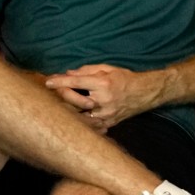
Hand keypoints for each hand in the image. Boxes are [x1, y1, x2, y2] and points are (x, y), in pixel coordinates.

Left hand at [44, 65, 162, 131]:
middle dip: (63, 96)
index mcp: (103, 84)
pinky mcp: (109, 122)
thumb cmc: (126, 79)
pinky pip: (91, 125)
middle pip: (74, 101)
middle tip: (56, 93)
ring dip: (69, 112)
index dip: (60, 82)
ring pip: (80, 116)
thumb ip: (87, 70)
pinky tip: (75, 120)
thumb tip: (68, 74)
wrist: (146, 93)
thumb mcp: (108, 69)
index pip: (76, 82)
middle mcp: (103, 100)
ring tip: (61, 108)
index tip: (48, 82)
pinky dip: (82, 122)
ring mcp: (106, 114)